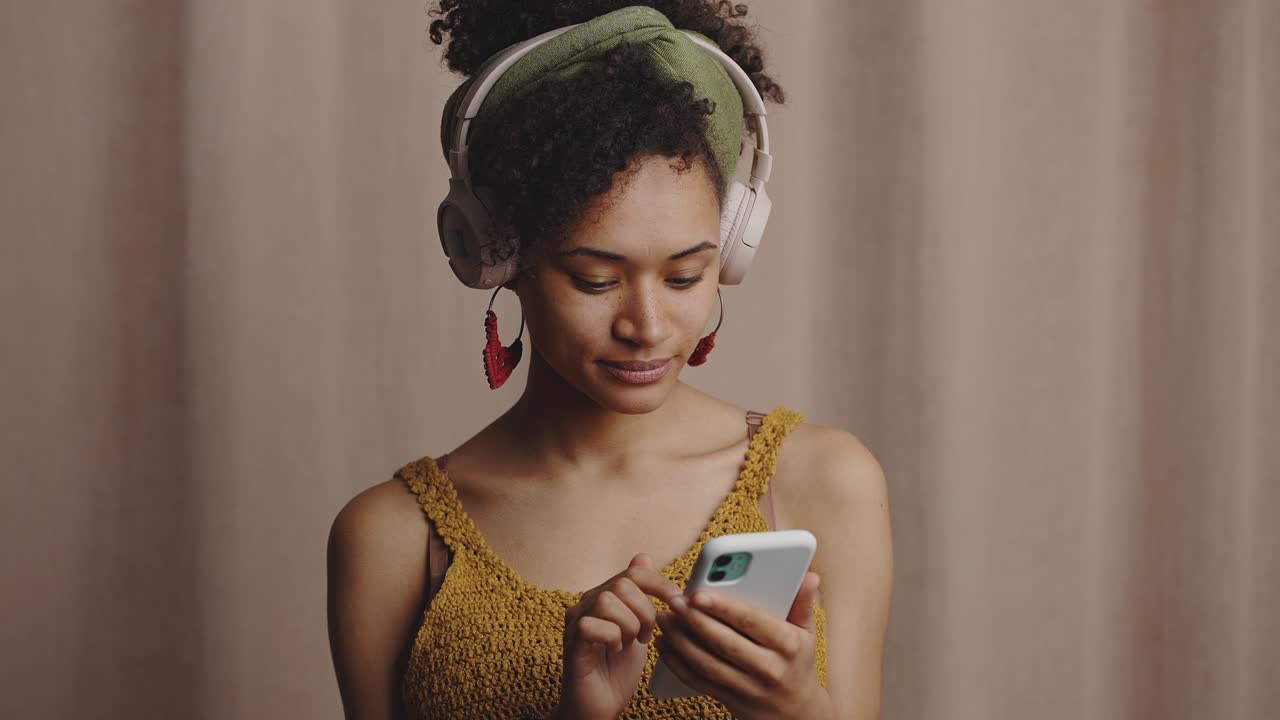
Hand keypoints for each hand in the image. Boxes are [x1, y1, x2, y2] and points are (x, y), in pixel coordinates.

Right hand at [556, 553, 688, 719]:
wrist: (600, 706)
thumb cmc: (617, 671)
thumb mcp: (639, 629)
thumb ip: (642, 597)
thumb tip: (643, 556)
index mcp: (605, 596)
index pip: (634, 572)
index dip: (660, 583)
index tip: (678, 603)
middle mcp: (587, 603)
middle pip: (622, 583)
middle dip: (644, 611)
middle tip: (645, 635)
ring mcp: (576, 620)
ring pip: (607, 600)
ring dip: (628, 625)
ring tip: (629, 643)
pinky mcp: (571, 640)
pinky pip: (592, 624)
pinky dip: (611, 638)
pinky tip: (613, 651)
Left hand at [652, 571, 830, 719]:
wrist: (796, 715)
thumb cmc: (798, 664)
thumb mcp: (807, 634)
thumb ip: (803, 603)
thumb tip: (810, 576)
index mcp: (787, 645)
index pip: (751, 622)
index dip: (723, 607)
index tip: (699, 593)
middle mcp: (769, 668)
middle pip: (725, 642)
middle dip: (696, 620)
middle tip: (674, 601)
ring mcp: (749, 688)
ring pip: (708, 663)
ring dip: (681, 640)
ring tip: (665, 618)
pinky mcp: (731, 700)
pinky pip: (699, 682)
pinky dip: (677, 664)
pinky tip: (665, 644)